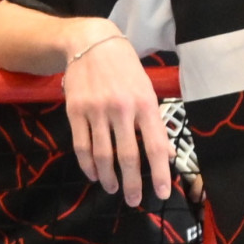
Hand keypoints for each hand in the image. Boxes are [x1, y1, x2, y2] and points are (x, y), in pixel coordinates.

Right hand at [63, 27, 171, 205]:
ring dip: (108, 177)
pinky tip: (94, 174)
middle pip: (128, 156)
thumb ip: (156, 122)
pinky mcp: (75, 111)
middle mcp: (122, 109)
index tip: (163, 193)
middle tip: (133, 201)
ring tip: (113, 189)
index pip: (156, 145)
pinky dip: (87, 165)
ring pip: (102, 155)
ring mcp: (96, 111)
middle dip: (132, 183)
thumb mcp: (147, 88)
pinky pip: (81, 145)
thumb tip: (168, 154)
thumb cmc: (124, 67)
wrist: (90, 43)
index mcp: (145, 103)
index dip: (160, 172)